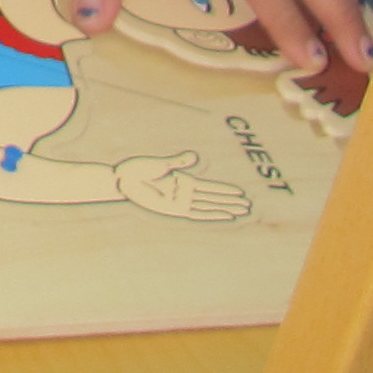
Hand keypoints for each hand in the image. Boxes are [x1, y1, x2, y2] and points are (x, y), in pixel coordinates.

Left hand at [113, 152, 247, 223]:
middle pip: (213, 198)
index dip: (225, 190)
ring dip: (225, 209)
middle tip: (249, 205)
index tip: (240, 192)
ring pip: (209, 207)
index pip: (210, 187)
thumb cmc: (139, 169)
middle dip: (230, 201)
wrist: (124, 180)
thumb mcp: (161, 164)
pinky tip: (224, 216)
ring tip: (242, 211)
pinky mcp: (175, 210)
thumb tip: (195, 156)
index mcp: (183, 180)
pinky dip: (211, 215)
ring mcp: (181, 202)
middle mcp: (185, 193)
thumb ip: (179, 162)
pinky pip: (197, 214)